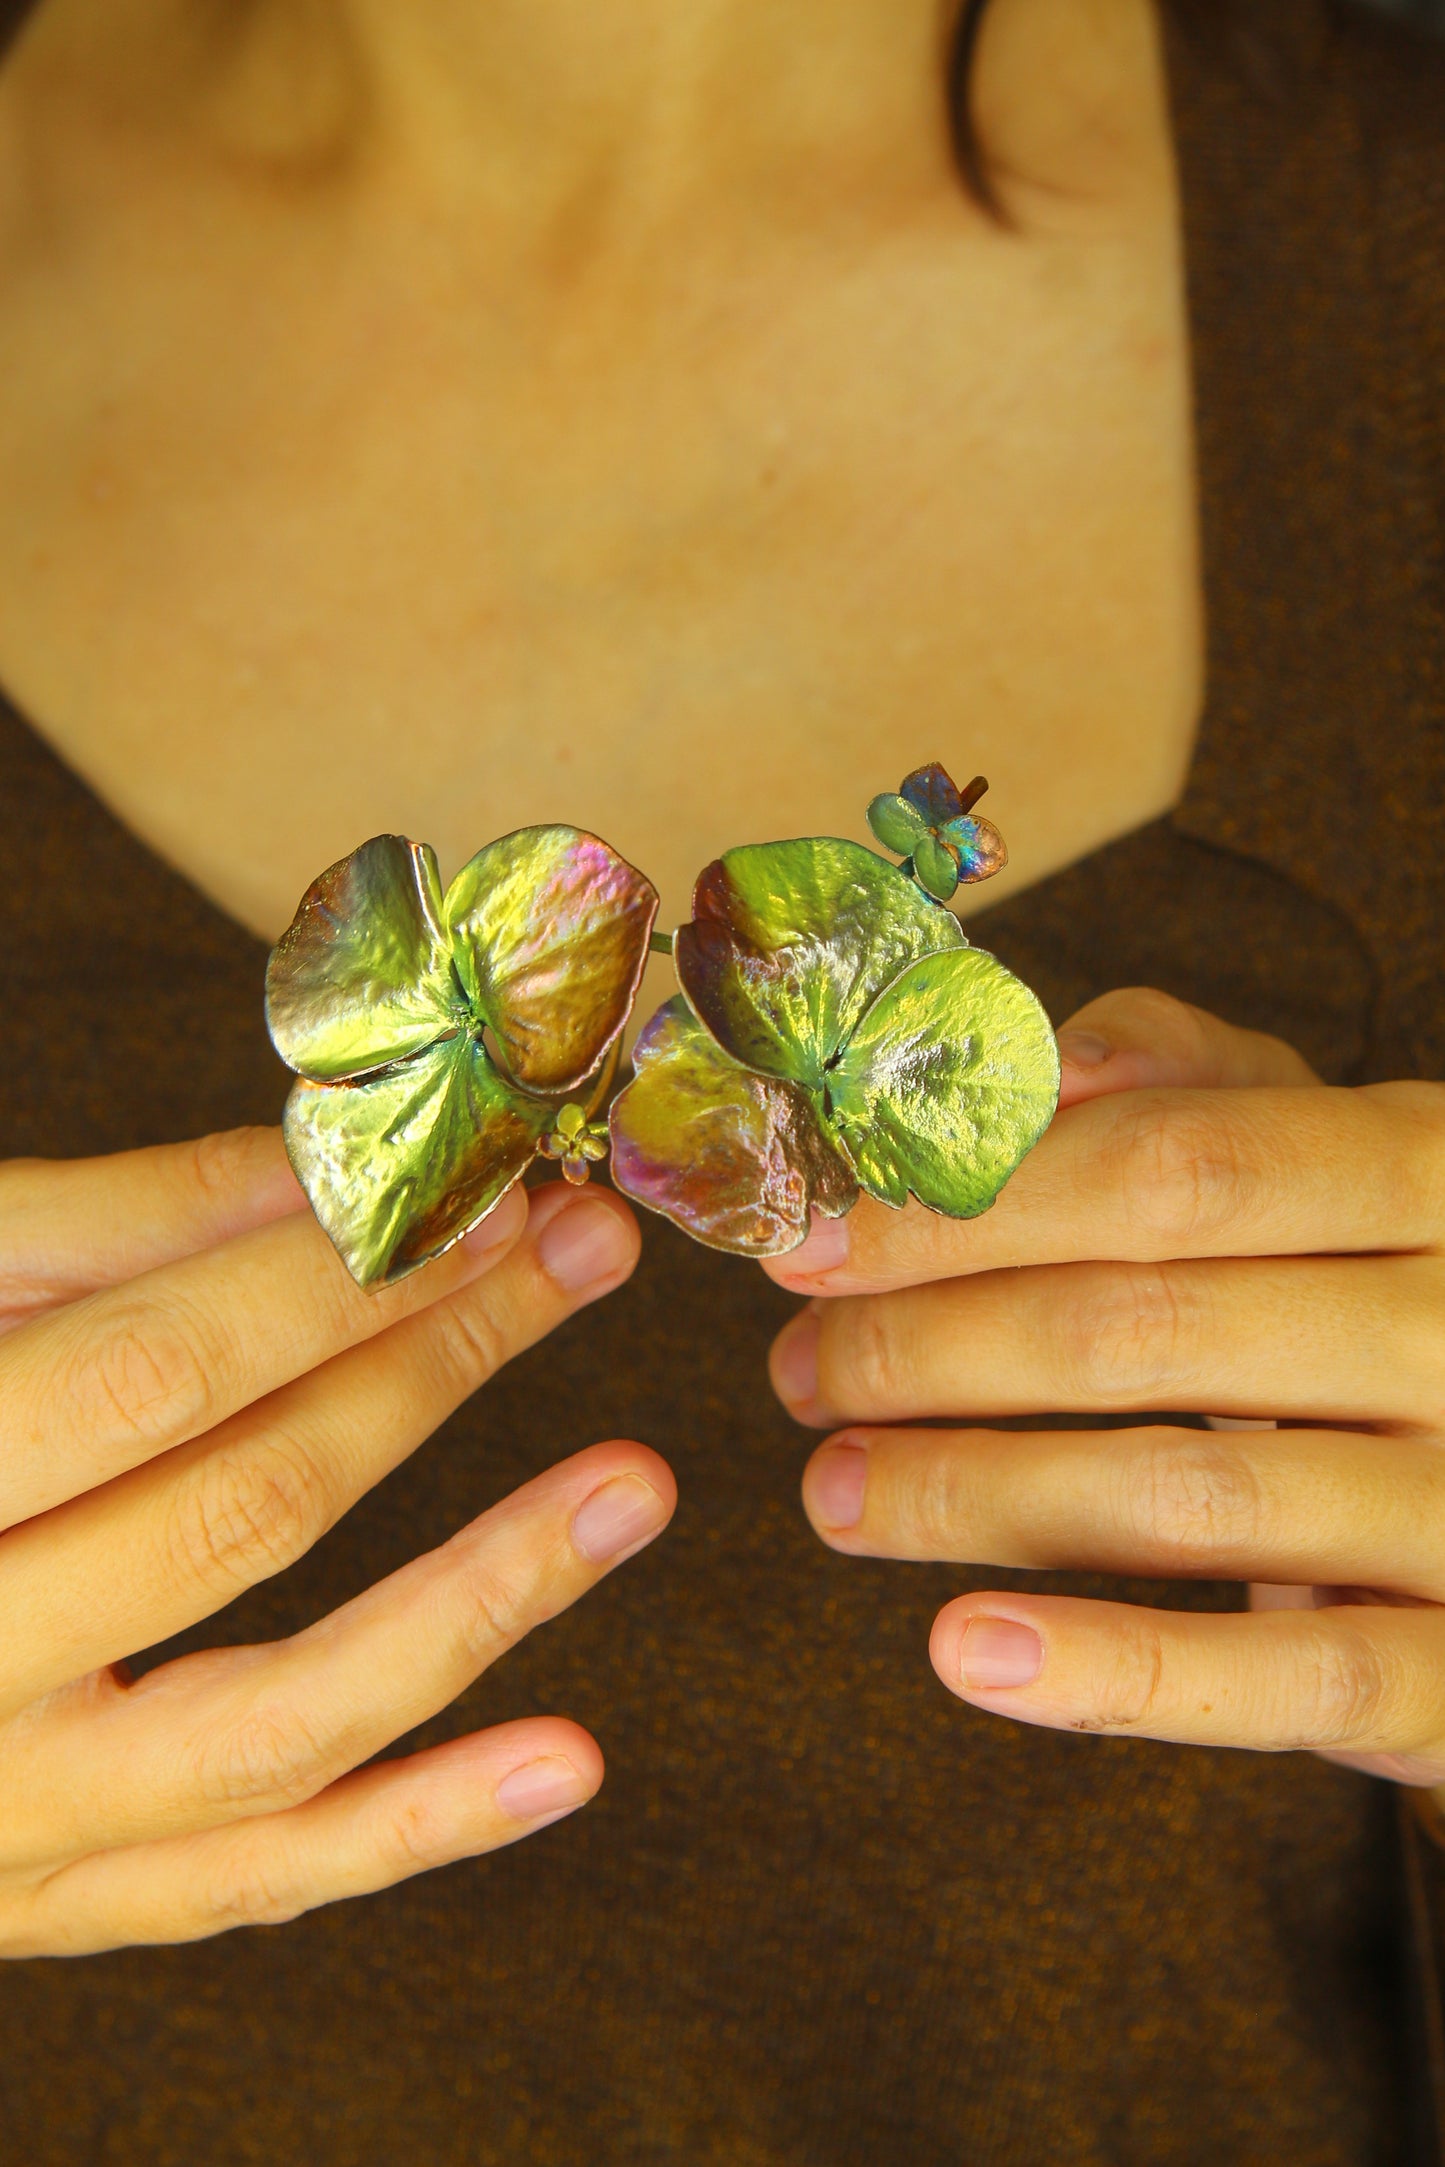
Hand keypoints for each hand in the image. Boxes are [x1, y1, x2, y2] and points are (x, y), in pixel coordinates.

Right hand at [0, 1127, 670, 1954]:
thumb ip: (113, 1232)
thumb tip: (334, 1174)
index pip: (158, 1377)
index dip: (338, 1282)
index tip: (486, 1197)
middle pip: (242, 1513)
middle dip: (431, 1367)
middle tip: (579, 1262)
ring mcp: (0, 1820)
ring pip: (281, 1725)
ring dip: (483, 1597)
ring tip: (634, 1486)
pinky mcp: (55, 1899)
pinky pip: (257, 1880)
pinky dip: (421, 1827)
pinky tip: (569, 1760)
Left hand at [765, 988, 1444, 1787]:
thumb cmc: (1392, 1296)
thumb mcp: (1327, 1157)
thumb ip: (1194, 1082)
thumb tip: (1045, 1058)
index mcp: (1427, 1171)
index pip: (1172, 1165)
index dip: (970, 1203)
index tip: (811, 1238)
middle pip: (1145, 1327)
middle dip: (931, 1347)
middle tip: (799, 1371)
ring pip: (1185, 1498)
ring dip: (970, 1495)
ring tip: (834, 1492)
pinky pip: (1279, 1682)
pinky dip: (1110, 1673)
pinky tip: (962, 1649)